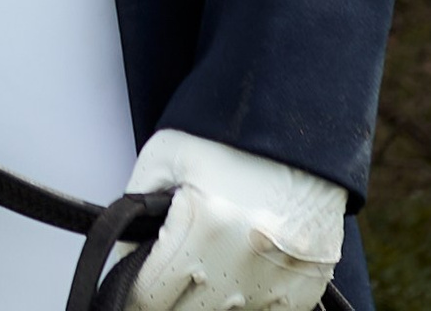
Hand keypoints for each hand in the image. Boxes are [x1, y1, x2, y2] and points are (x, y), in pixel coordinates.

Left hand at [127, 129, 343, 310]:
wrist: (300, 135)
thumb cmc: (230, 140)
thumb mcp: (164, 155)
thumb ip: (135, 208)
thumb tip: (125, 260)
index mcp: (202, 226)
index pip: (148, 298)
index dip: (135, 291)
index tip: (136, 284)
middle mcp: (242, 263)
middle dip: (170, 295)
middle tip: (173, 266)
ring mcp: (277, 284)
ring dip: (209, 300)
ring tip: (209, 261)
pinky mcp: (305, 294)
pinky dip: (246, 301)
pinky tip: (242, 272)